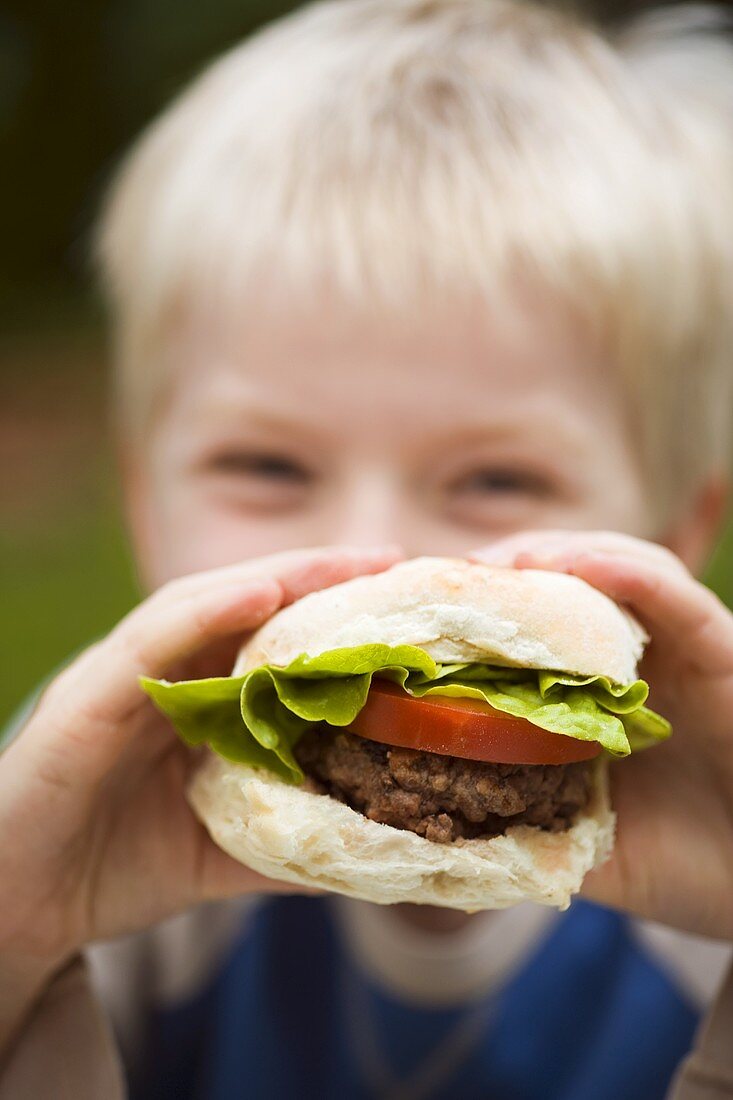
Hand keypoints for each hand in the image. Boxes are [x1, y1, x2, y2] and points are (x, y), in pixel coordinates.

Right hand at [0, 546, 399, 995]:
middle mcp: (159, 674)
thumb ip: (284, 838)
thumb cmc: (112, 866)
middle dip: (318, 576)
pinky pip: (149, 642)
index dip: (332, 609)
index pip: (267, 634)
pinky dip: (204, 612)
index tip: (398, 593)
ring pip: (201, 605)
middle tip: (389, 558)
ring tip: (341, 564)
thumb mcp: (219, 850)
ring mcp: (120, 678)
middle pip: (244, 604)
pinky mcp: (85, 700)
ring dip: (276, 578)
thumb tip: (370, 848)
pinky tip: (260, 594)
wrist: (16, 910)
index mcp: (191, 698)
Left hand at [471, 531, 732, 939]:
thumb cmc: (697, 865)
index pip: (530, 630)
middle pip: (563, 581)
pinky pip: (672, 594)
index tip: (412, 617)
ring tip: (497, 564)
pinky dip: (622, 572)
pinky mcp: (721, 646)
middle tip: (445, 579)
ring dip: (554, 556)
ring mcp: (678, 645)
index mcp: (599, 693)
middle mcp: (636, 656)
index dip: (475, 614)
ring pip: (613, 568)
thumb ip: (528, 831)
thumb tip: (436, 840)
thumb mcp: (591, 847)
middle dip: (502, 572)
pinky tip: (574, 565)